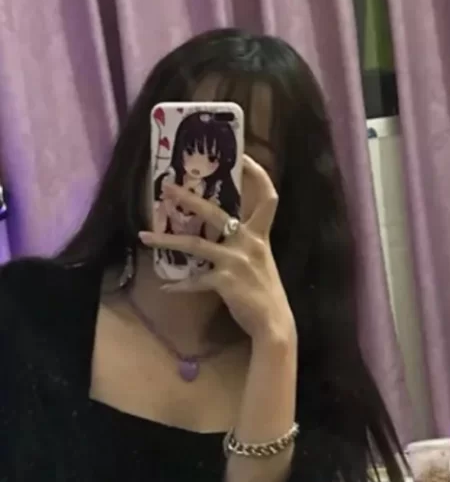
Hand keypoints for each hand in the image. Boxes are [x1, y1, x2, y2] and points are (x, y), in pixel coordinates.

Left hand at [139, 157, 295, 344]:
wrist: (273, 323)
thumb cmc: (267, 293)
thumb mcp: (262, 261)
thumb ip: (247, 245)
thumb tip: (227, 233)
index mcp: (260, 235)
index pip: (268, 199)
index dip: (258, 176)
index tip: (245, 157)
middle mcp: (248, 243)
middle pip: (215, 213)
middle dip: (189, 199)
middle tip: (167, 188)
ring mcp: (235, 261)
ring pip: (195, 245)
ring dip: (166, 240)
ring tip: (144, 235)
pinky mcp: (224, 281)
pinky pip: (195, 281)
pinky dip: (180, 286)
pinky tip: (165, 288)